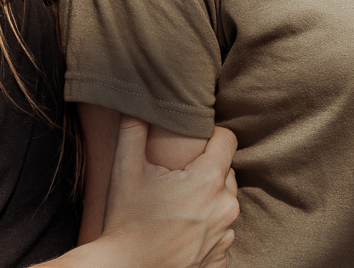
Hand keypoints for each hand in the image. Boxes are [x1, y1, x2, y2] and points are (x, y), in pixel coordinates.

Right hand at [95, 117, 238, 267]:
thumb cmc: (126, 219)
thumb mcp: (125, 168)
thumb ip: (134, 127)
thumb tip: (137, 101)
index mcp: (208, 182)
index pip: (228, 140)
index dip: (211, 133)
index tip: (192, 139)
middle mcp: (225, 208)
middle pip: (226, 171)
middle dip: (205, 168)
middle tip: (175, 174)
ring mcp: (225, 236)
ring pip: (223, 201)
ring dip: (206, 198)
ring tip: (175, 203)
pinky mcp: (221, 257)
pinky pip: (220, 230)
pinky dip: (205, 225)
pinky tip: (180, 226)